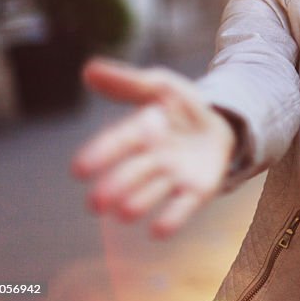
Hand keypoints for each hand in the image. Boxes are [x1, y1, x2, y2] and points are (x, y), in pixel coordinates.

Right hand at [71, 58, 237, 238]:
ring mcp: (172, 178)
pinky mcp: (196, 192)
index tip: (78, 170)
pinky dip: (171, 219)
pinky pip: (182, 208)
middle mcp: (150, 161)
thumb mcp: (161, 87)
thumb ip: (128, 82)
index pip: (117, 143)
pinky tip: (159, 231)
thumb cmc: (180, 107)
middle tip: (96, 203)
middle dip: (114, 188)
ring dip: (138, 202)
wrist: (221, 123)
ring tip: (125, 211)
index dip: (99, 156)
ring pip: (151, 194)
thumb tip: (89, 69)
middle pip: (130, 176)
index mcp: (139, 133)